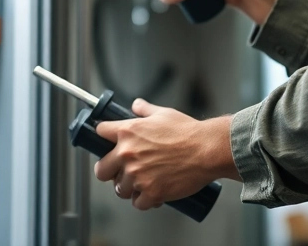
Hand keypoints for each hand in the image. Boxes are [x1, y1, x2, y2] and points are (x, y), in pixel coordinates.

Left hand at [93, 98, 235, 210]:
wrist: (207, 150)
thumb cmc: (188, 132)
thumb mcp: (163, 114)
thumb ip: (145, 110)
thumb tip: (136, 105)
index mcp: (128, 132)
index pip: (100, 132)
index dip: (103, 137)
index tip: (107, 143)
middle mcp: (128, 154)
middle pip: (101, 170)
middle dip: (109, 171)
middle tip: (120, 171)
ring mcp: (138, 176)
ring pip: (120, 189)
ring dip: (129, 188)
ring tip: (142, 183)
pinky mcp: (150, 193)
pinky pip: (138, 203)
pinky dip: (145, 200)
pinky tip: (153, 194)